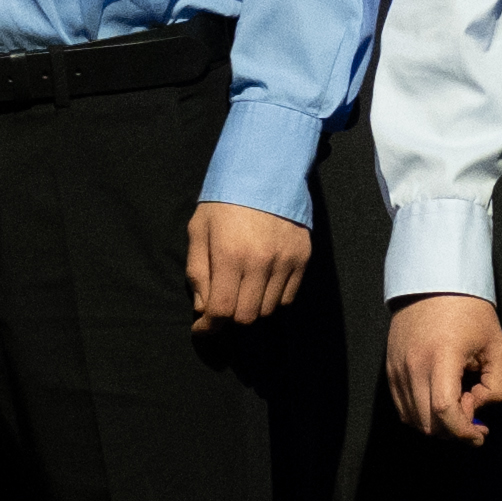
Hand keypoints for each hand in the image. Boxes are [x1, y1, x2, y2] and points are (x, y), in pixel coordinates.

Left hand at [188, 198, 310, 329]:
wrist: (266, 172)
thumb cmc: (224, 201)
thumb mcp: (199, 230)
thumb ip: (198, 272)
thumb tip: (203, 309)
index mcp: (230, 255)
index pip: (222, 310)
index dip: (209, 326)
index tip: (202, 328)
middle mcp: (261, 262)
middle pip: (246, 316)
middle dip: (229, 317)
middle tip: (222, 307)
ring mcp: (285, 261)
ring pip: (268, 310)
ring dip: (252, 308)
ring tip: (242, 291)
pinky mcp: (302, 259)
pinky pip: (288, 298)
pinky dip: (273, 299)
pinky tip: (262, 285)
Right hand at [389, 293, 501, 442]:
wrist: (433, 281)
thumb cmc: (469, 310)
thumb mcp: (496, 345)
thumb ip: (496, 385)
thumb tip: (478, 408)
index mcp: (442, 357)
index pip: (444, 411)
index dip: (463, 432)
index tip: (479, 435)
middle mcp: (413, 366)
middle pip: (427, 423)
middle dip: (454, 431)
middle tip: (472, 417)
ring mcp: (397, 368)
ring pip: (413, 419)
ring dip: (437, 424)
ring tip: (456, 403)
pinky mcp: (390, 368)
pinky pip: (402, 406)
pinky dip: (421, 414)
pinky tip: (438, 400)